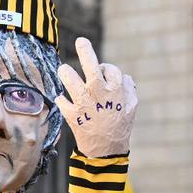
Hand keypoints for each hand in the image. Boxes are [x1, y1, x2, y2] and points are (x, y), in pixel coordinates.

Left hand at [56, 37, 137, 157]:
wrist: (106, 151)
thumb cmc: (121, 127)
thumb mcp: (132, 107)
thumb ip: (129, 89)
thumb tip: (124, 77)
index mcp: (114, 88)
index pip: (108, 68)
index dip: (105, 69)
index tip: (102, 73)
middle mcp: (97, 91)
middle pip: (89, 64)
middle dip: (85, 49)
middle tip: (80, 41)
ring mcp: (82, 102)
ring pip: (68, 77)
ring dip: (65, 73)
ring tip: (64, 71)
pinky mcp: (70, 113)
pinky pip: (60, 100)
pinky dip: (61, 100)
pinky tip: (64, 102)